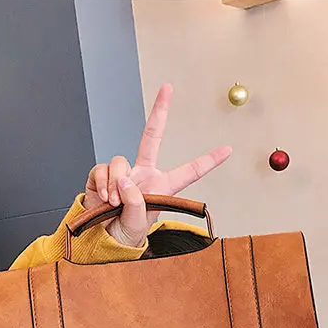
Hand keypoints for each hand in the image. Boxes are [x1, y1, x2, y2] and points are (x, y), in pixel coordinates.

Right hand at [83, 84, 231, 246]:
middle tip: (167, 88)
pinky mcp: (103, 174)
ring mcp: (123, 173)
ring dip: (116, 184)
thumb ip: (135, 202)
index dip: (208, 161)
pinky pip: (103, 169)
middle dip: (159, 111)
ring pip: (120, 162)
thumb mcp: (137, 224)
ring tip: (114, 203)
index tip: (227, 150)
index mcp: (161, 187)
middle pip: (152, 136)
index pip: (189, 172)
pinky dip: (102, 184)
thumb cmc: (124, 234)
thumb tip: (126, 182)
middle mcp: (143, 175)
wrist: (100, 239)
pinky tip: (103, 197)